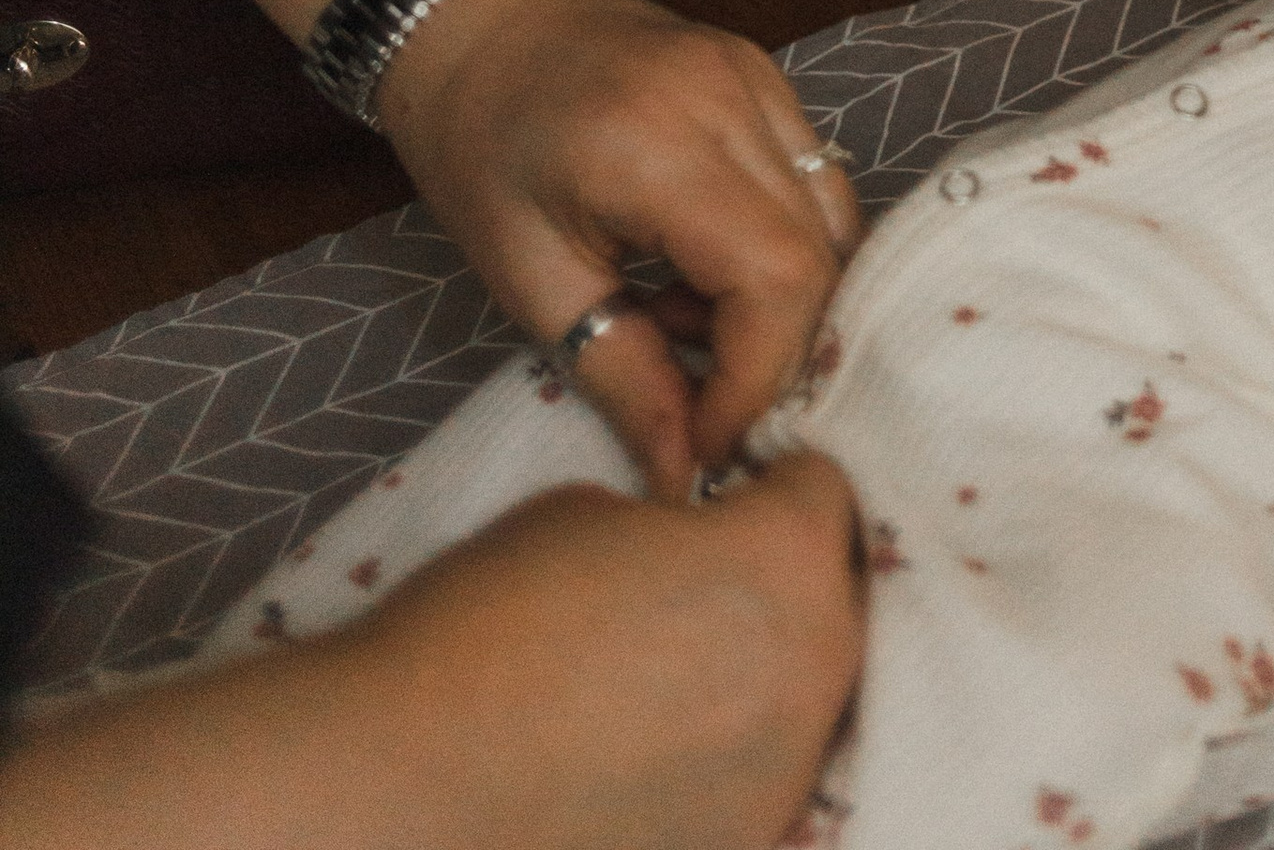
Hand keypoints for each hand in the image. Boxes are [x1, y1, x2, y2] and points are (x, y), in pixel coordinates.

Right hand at [2, 454, 862, 849]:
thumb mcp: (596, 516)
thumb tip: (700, 553)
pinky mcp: (747, 840)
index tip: (734, 496)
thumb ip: (683, 530)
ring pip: (811, 690)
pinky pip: (767, 772)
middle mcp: (817, 665)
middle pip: (838, 594)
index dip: (773, 482)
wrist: (413, 780)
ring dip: (766, 670)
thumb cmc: (491, 619)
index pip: (826, 489)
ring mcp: (788, 769)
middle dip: (787, 577)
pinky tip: (660, 750)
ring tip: (678, 676)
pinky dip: (732, 754)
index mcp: (787, 559)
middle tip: (707, 585)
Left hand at [375, 0, 855, 496]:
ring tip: (686, 328)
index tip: (702, 444)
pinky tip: (701, 274)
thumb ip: (620, 375)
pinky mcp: (764, 75)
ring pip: (833, 221)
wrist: (471, 16)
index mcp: (660, 143)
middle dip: (775, 356)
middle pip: (821, 255)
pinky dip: (779, 251)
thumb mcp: (526, 277)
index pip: (778, 278)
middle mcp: (733, 96)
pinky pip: (811, 181)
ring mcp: (759, 76)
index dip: (757, 380)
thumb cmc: (476, 143)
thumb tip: (684, 476)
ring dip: (783, 306)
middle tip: (698, 403)